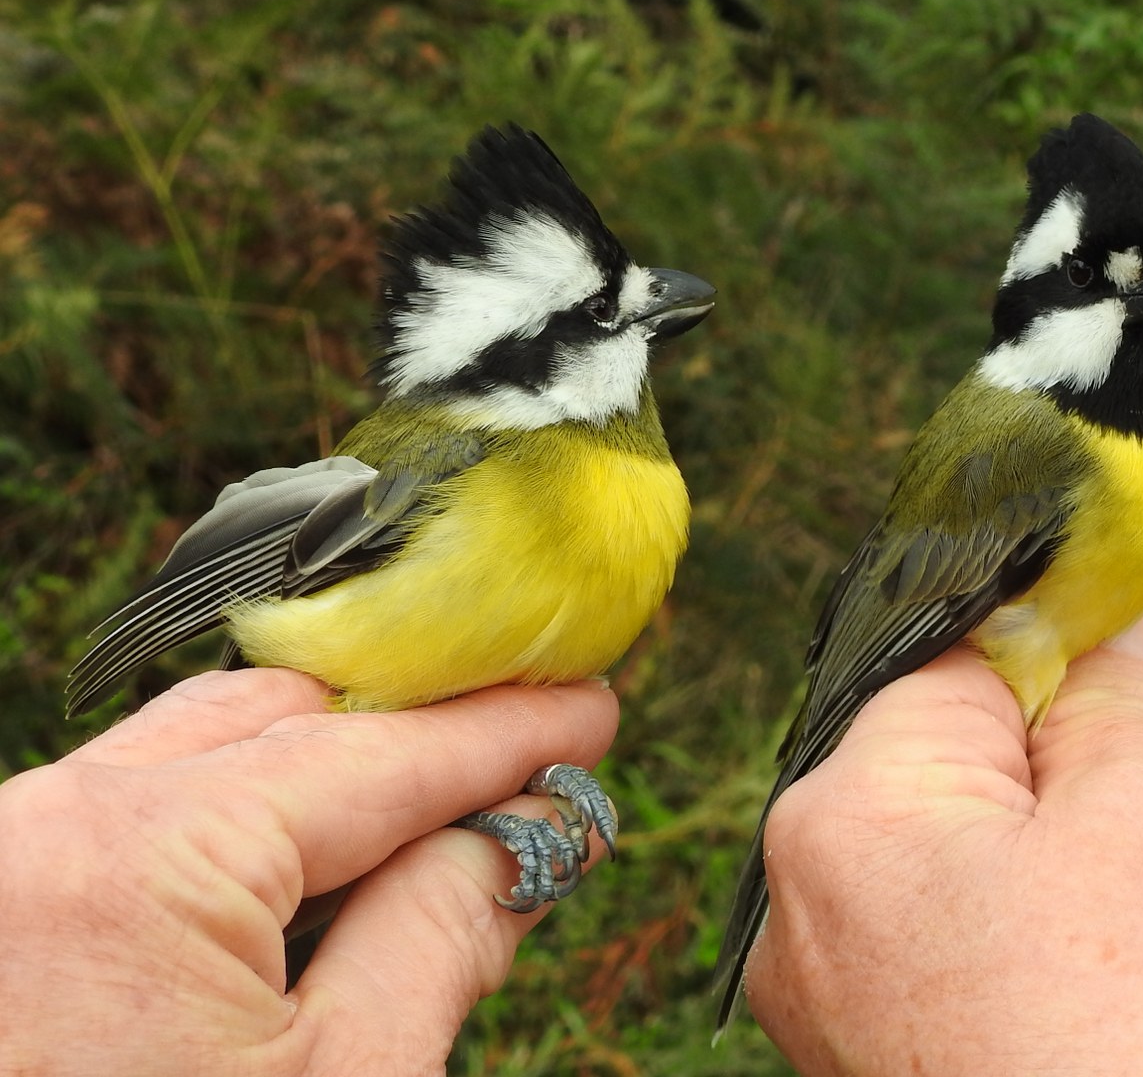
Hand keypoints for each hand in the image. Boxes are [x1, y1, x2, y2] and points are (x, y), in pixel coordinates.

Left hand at [0, 668, 617, 1075]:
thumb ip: (446, 930)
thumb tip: (528, 834)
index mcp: (135, 860)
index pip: (372, 754)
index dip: (498, 732)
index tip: (583, 712)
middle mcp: (42, 831)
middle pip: (278, 723)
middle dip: (407, 741)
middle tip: (520, 774)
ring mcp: (1, 870)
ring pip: (197, 761)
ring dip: (326, 786)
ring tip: (434, 837)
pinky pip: (136, 821)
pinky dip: (243, 834)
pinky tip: (319, 892)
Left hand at [744, 589, 1142, 1075]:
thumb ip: (1118, 702)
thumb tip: (1118, 630)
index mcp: (846, 820)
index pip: (964, 672)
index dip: (1091, 628)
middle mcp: (843, 909)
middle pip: (1025, 765)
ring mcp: (898, 1000)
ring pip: (1058, 856)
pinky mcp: (963, 1058)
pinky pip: (1056, 945)